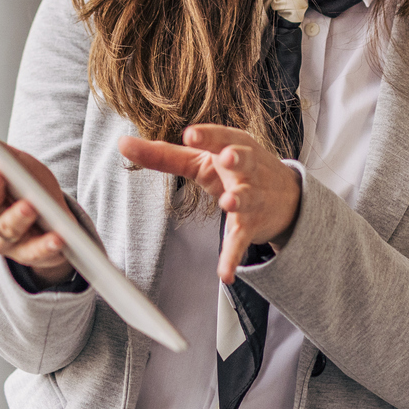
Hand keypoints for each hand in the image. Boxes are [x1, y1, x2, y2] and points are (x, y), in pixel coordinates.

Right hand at [0, 125, 73, 284]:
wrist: (50, 222)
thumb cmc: (24, 185)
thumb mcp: (10, 161)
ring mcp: (2, 239)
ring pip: (6, 229)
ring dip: (17, 216)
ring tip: (29, 205)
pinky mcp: (27, 255)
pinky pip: (35, 252)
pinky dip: (45, 245)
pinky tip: (57, 237)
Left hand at [117, 125, 299, 282]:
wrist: (285, 198)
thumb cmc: (235, 170)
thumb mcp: (201, 159)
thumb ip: (163, 154)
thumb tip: (123, 143)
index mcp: (231, 146)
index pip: (220, 136)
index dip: (207, 136)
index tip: (190, 135)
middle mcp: (246, 169)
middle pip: (243, 160)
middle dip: (236, 158)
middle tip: (227, 157)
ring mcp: (252, 197)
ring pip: (247, 197)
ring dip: (239, 200)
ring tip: (229, 203)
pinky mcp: (251, 226)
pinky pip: (241, 241)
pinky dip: (233, 256)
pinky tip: (225, 273)